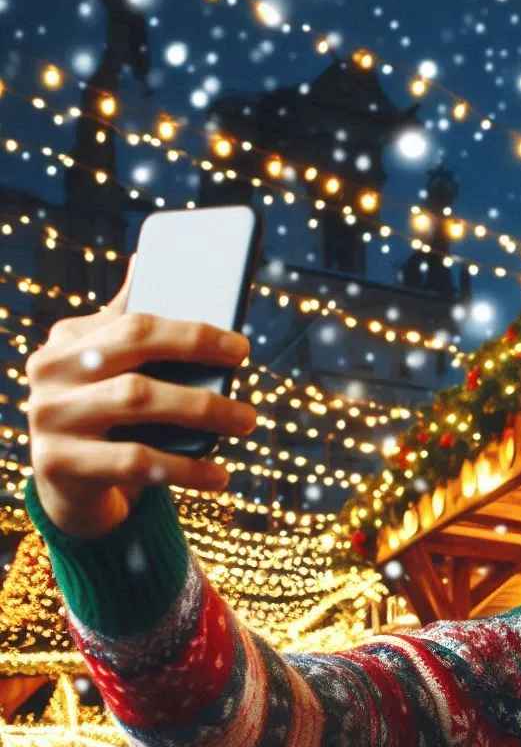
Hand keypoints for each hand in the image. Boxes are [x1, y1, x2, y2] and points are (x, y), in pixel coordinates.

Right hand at [26, 262, 256, 538]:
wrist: (69, 487)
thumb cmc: (105, 418)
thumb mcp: (111, 370)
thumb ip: (124, 323)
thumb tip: (144, 259)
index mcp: (68, 339)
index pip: (135, 321)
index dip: (192, 332)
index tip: (240, 346)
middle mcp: (50, 370)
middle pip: (134, 349)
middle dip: (198, 357)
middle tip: (245, 374)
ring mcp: (49, 416)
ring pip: (136, 399)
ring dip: (202, 410)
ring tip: (245, 422)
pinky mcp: (58, 463)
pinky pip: (134, 461)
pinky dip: (184, 468)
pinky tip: (219, 474)